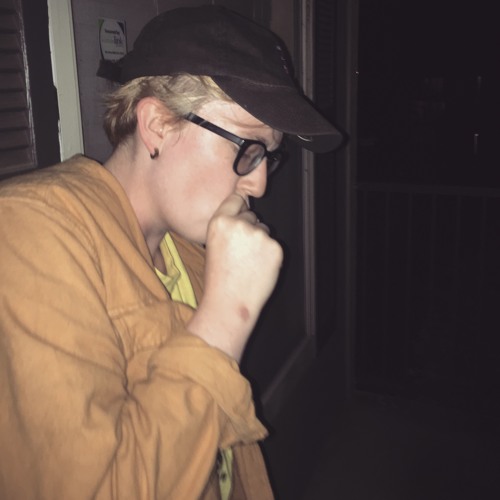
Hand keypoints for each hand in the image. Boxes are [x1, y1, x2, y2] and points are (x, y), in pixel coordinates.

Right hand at [187, 194, 282, 360]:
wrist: (229, 302)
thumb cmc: (219, 278)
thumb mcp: (212, 245)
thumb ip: (227, 227)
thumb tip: (245, 213)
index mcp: (220, 222)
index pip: (235, 200)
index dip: (239, 208)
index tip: (241, 212)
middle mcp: (239, 224)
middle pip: (251, 216)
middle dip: (249, 230)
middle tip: (240, 253)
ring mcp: (259, 235)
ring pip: (264, 231)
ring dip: (260, 243)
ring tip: (248, 263)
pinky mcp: (275, 247)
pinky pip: (274, 245)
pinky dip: (270, 255)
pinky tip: (258, 268)